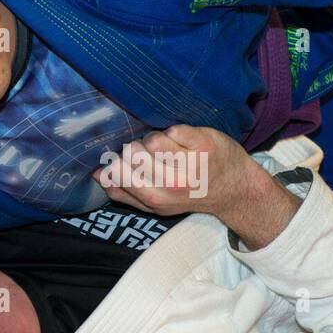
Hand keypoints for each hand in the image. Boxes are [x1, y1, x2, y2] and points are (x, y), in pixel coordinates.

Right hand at [92, 124, 260, 218]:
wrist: (234, 188)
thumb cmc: (191, 193)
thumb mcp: (158, 203)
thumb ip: (125, 192)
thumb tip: (98, 175)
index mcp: (156, 200)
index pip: (118, 170)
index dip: (120, 160)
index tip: (133, 161)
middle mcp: (173, 185)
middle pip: (133, 152)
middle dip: (138, 148)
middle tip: (155, 155)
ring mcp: (190, 165)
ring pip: (152, 139)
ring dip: (157, 138)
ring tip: (170, 147)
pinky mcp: (205, 146)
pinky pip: (174, 129)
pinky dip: (176, 131)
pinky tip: (185, 141)